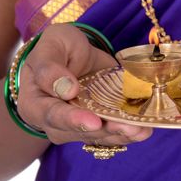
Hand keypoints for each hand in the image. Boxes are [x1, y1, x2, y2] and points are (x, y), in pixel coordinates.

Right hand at [17, 24, 152, 145]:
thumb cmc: (58, 48)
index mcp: (35, 103)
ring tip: (141, 130)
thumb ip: (51, 66)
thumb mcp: (52, 44)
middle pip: (80, 131)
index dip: (73, 120)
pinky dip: (131, 133)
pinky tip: (146, 130)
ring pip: (100, 136)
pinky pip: (113, 133)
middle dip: (106, 131)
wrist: (75, 54)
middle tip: (128, 127)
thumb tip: (66, 88)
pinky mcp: (100, 124)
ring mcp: (79, 126)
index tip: (94, 121)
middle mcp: (56, 122)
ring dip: (122, 134)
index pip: (52, 115)